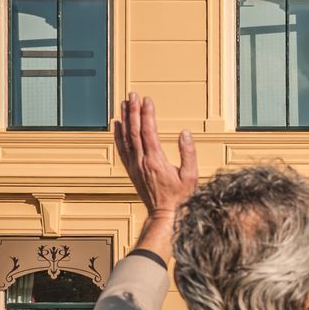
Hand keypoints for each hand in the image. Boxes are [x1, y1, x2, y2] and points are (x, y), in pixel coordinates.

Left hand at [114, 94, 198, 225]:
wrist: (164, 214)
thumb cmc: (181, 197)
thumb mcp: (191, 176)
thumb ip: (189, 153)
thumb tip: (185, 133)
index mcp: (156, 161)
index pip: (149, 131)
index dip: (147, 114)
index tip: (148, 100)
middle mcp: (142, 161)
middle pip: (134, 131)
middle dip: (133, 111)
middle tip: (133, 95)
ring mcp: (134, 166)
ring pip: (126, 138)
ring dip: (125, 119)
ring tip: (124, 104)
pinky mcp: (131, 170)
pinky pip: (122, 149)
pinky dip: (118, 135)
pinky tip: (117, 125)